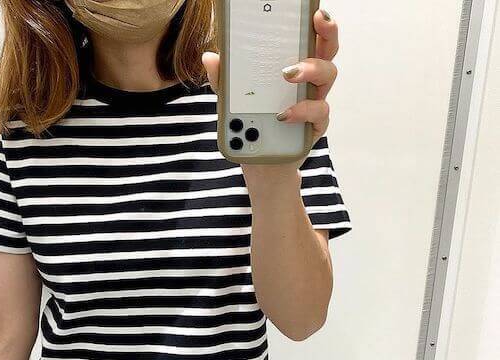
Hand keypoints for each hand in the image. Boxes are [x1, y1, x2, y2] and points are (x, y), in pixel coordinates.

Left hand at [202, 8, 339, 165]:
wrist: (262, 166)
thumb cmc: (254, 128)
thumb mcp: (234, 103)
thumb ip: (225, 81)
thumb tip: (210, 57)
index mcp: (294, 70)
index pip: (310, 40)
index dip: (317, 23)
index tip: (314, 10)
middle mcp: (309, 83)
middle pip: (328, 51)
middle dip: (327, 33)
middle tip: (317, 22)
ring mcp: (315, 103)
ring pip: (328, 76)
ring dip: (310, 69)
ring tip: (288, 73)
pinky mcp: (315, 127)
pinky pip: (319, 113)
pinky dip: (302, 111)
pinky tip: (284, 114)